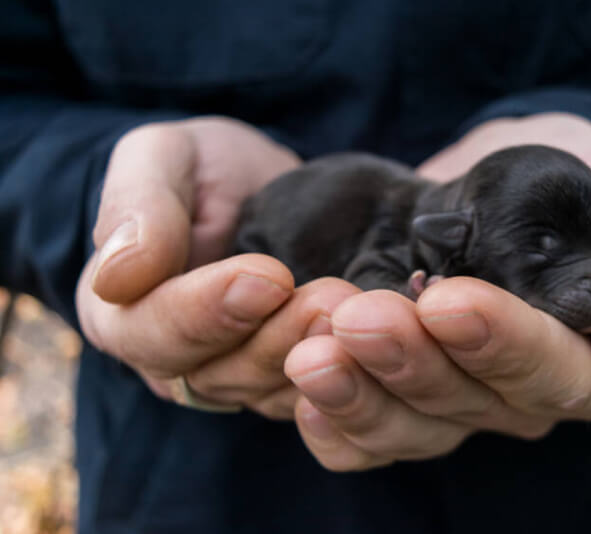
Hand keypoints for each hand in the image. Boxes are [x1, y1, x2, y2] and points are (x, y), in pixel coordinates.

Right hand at [76, 116, 358, 417]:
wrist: (265, 188)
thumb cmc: (204, 169)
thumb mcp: (162, 158)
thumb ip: (135, 204)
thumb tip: (117, 276)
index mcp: (124, 314)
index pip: (153, 332)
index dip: (208, 312)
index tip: (269, 277)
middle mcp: (177, 363)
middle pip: (221, 375)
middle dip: (280, 338)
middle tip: (333, 299)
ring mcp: (238, 380)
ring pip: (276, 392)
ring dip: (322, 358)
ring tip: (361, 314)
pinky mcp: (292, 384)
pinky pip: (319, 397)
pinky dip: (351, 374)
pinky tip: (384, 342)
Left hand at [284, 113, 590, 469]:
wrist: (538, 176)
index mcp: (590, 370)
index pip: (548, 375)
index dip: (500, 344)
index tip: (448, 300)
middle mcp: (520, 397)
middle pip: (466, 403)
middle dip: (409, 361)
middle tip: (357, 314)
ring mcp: (460, 397)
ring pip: (408, 424)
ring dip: (357, 390)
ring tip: (310, 349)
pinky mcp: (408, 387)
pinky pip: (367, 432)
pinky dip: (333, 421)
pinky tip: (299, 391)